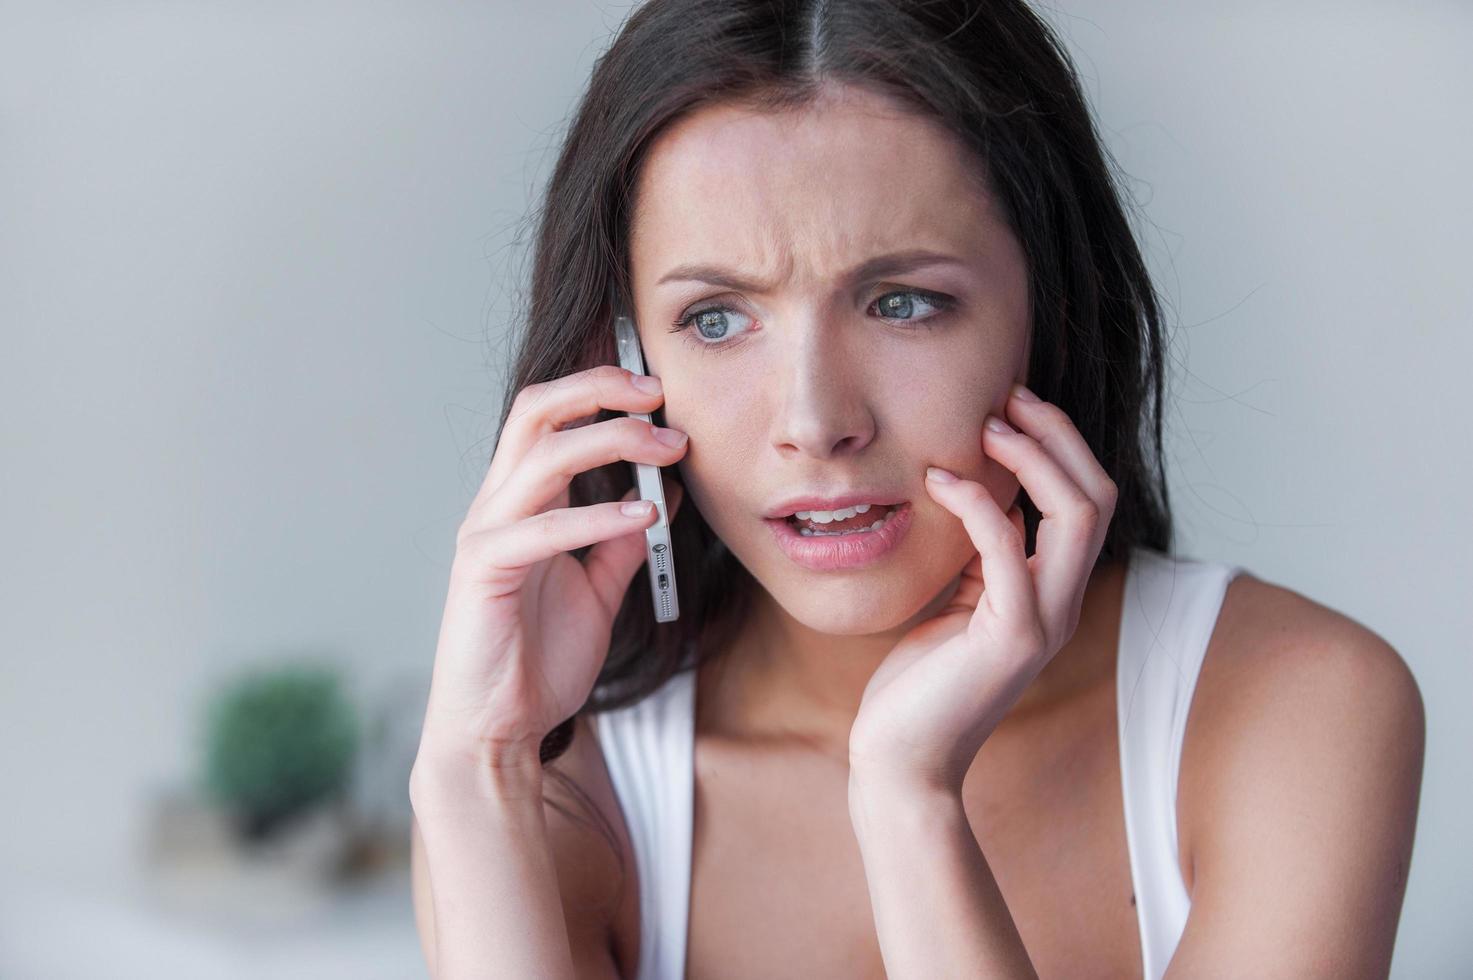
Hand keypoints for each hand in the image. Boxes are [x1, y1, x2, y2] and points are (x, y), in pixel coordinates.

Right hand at [411, 364, 687, 780]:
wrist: (499, 728)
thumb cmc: (538, 659)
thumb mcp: (599, 590)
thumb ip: (624, 541)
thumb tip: (664, 492)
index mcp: (523, 501)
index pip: (550, 416)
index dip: (599, 388)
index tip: (661, 390)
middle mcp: (499, 504)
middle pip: (537, 411)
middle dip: (601, 389)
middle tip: (661, 395)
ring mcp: (486, 533)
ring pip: (541, 454)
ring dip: (612, 440)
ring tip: (668, 448)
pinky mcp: (483, 572)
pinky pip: (541, 529)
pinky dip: (596, 515)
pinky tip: (643, 514)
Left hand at [847, 383, 1116, 794]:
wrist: (901, 757)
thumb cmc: (920, 682)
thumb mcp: (960, 602)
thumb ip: (986, 557)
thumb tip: (992, 498)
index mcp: (1051, 593)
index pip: (1087, 501)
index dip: (1059, 446)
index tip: (1011, 405)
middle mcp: (1060, 604)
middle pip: (1097, 497)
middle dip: (1058, 436)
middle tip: (1008, 397)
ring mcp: (1044, 622)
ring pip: (1077, 515)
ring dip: (1035, 458)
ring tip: (987, 425)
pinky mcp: (1011, 638)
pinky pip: (1008, 550)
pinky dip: (979, 503)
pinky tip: (940, 481)